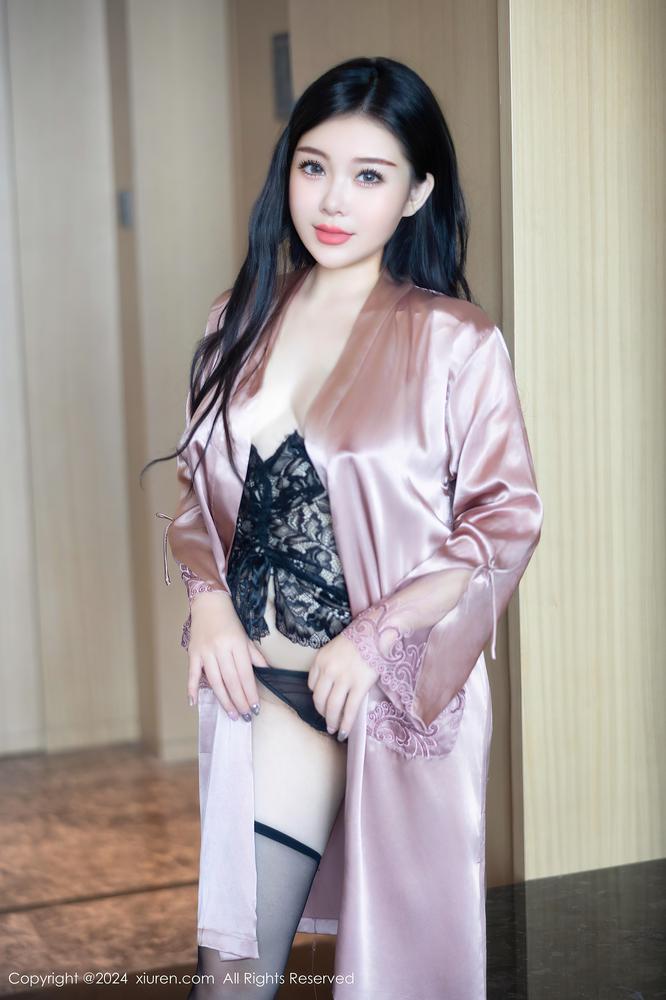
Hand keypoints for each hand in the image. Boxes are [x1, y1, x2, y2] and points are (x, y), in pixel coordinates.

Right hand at [187, 591, 268, 721]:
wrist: (209, 603)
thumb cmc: (229, 621)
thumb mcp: (245, 636)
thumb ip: (255, 656)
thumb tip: (267, 672)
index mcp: (237, 645)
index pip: (245, 674)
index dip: (250, 693)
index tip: (255, 707)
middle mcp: (221, 649)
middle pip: (231, 681)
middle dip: (240, 701)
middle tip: (245, 716)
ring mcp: (206, 652)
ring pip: (215, 681)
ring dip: (224, 700)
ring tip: (232, 714)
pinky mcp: (193, 653)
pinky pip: (192, 674)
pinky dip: (191, 689)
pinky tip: (194, 702)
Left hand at [307, 631, 379, 740]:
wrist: (377, 631)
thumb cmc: (359, 639)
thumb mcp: (336, 648)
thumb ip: (330, 666)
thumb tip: (332, 688)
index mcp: (320, 659)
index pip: (312, 685)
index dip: (317, 698)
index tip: (322, 704)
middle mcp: (328, 670)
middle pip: (319, 699)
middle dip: (322, 714)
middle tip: (327, 722)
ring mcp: (343, 678)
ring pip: (333, 707)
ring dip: (332, 722)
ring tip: (334, 730)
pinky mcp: (359, 685)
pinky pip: (350, 709)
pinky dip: (346, 724)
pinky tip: (345, 732)